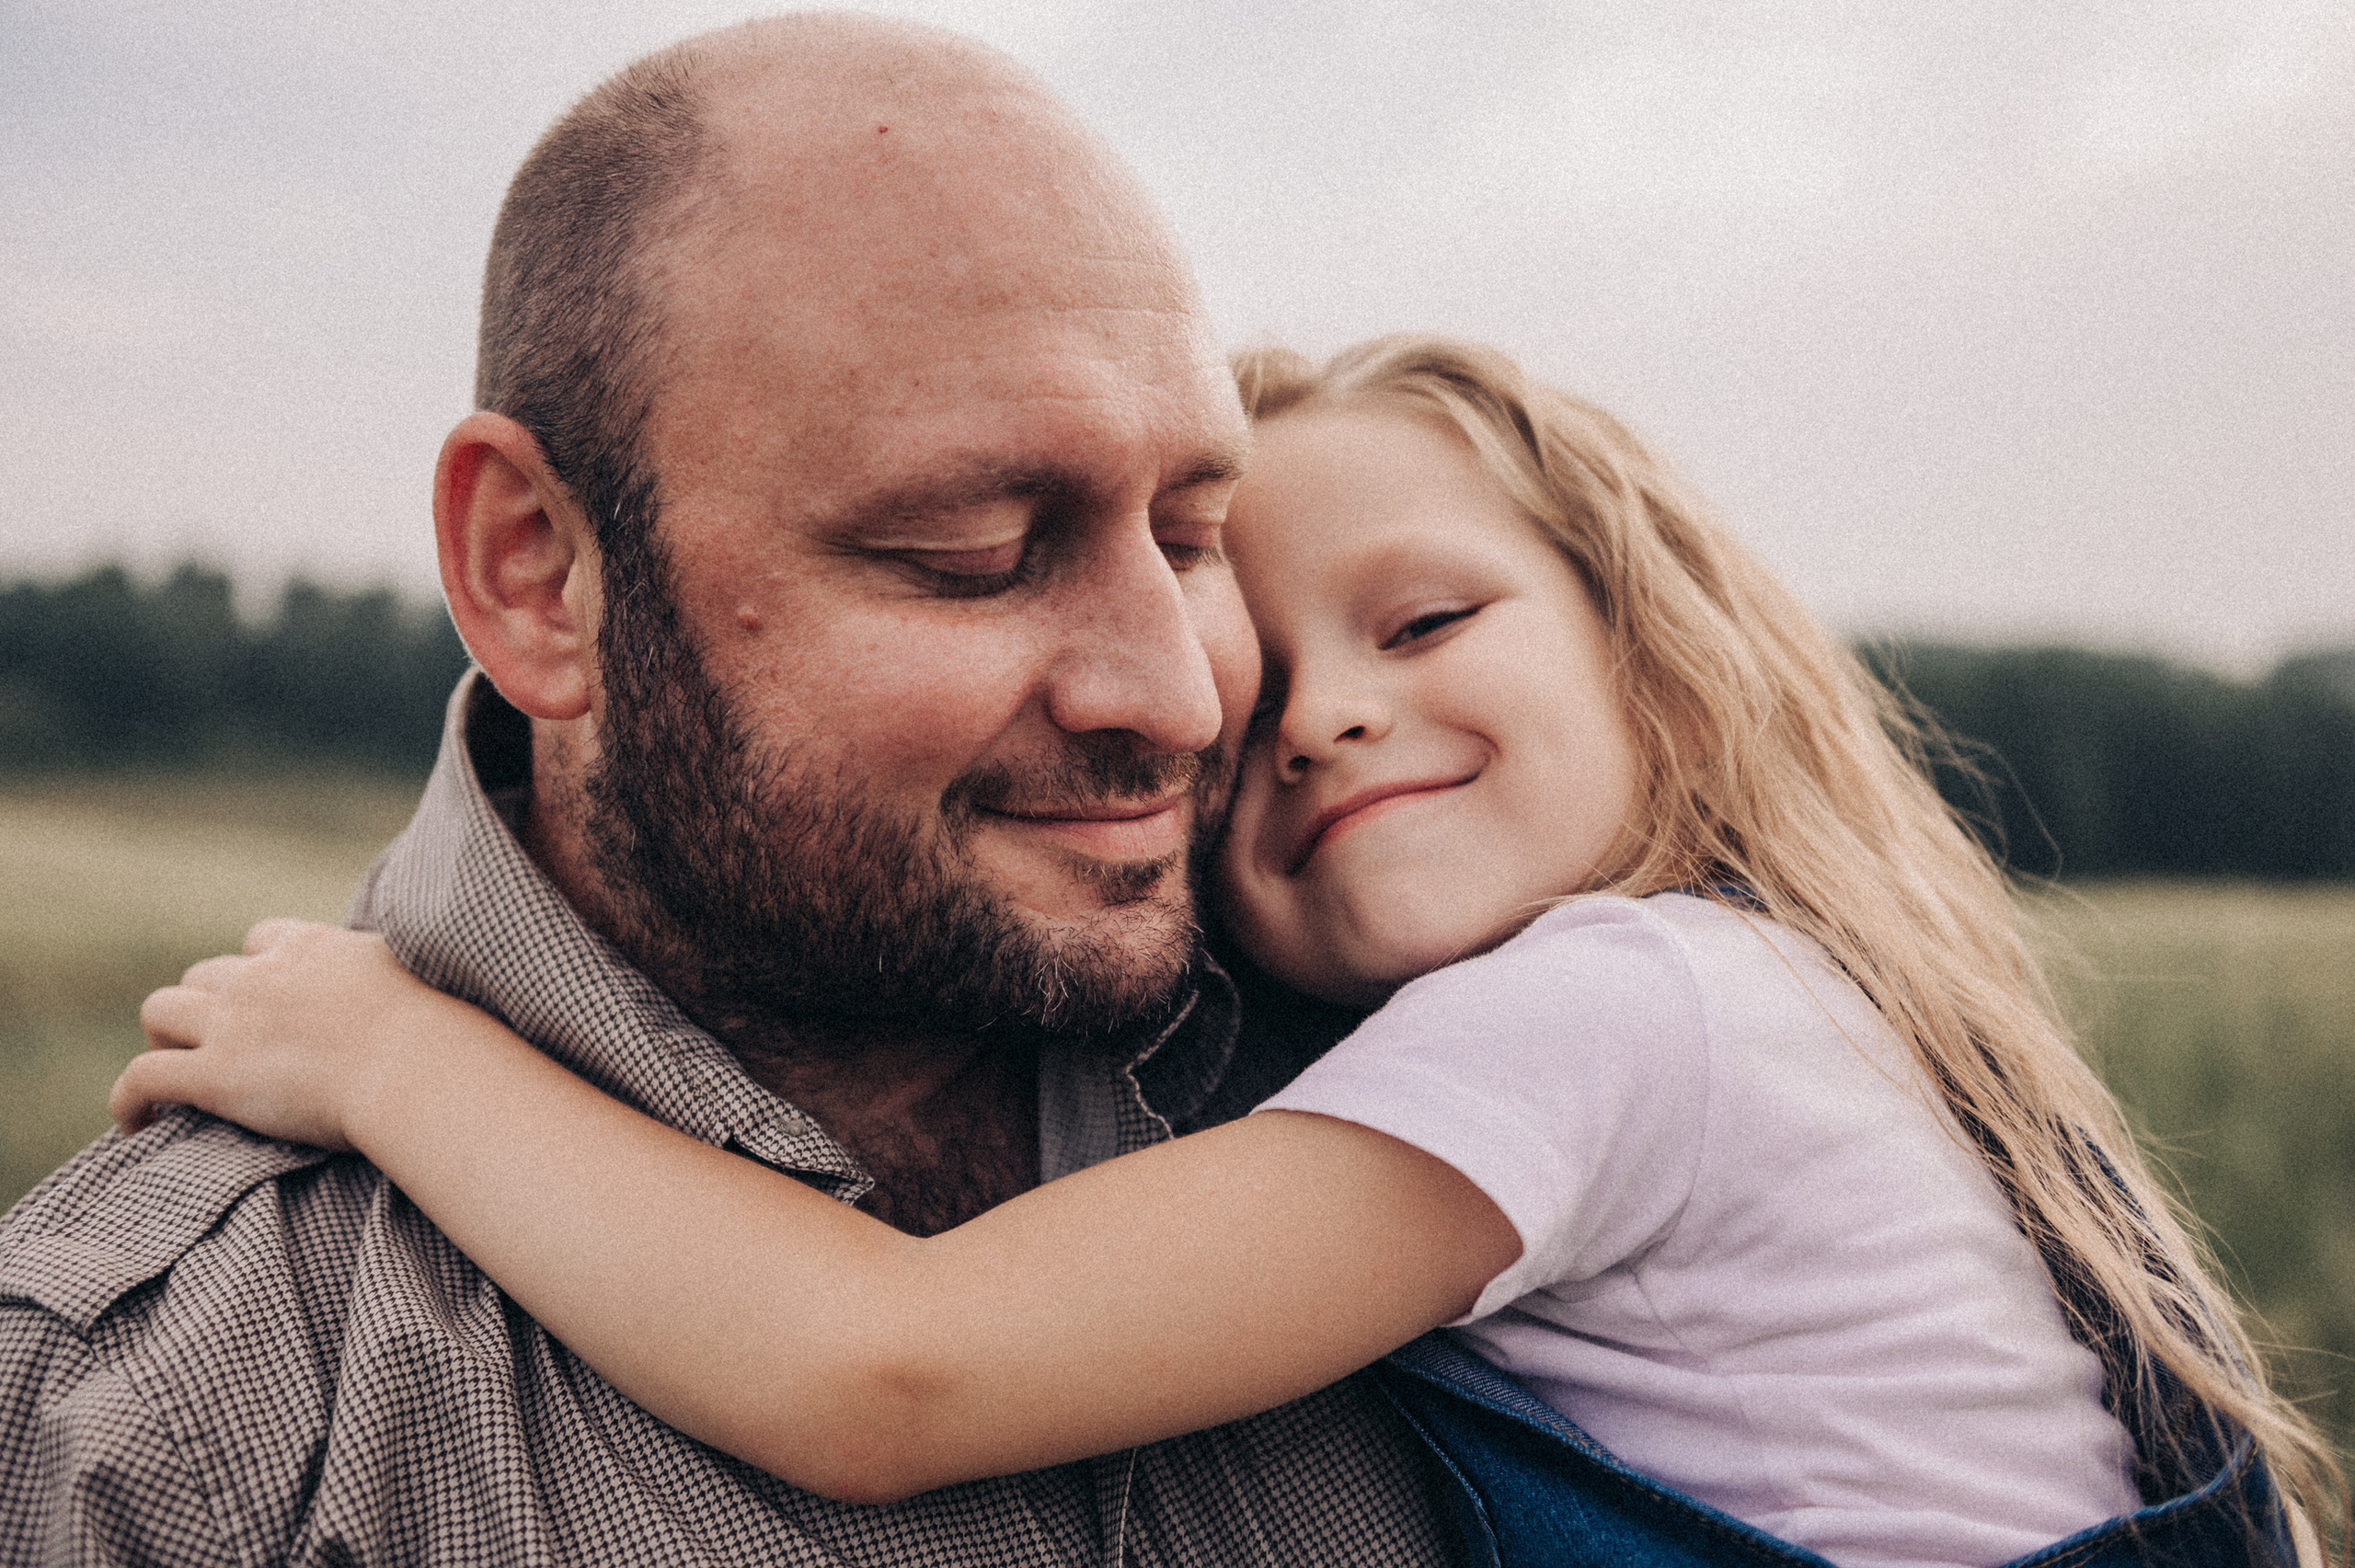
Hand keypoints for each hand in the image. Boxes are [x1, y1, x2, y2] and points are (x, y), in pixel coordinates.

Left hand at [114, 919, 436, 1149]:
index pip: (262, 940)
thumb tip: (432, 978)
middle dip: (205, 1005)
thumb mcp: (421, 977)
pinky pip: (142, 1077)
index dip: (259, 968)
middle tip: (219, 1045)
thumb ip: (399, 974)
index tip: (271, 999)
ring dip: (164, 1038)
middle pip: (205, 974)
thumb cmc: (438, 1033)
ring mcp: (233, 1024)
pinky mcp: (214, 1076)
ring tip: (176, 1074)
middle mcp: (263, 977)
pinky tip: (136, 1122)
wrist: (417, 1067)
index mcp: (314, 949)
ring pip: (160, 1010)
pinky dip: (129, 1099)